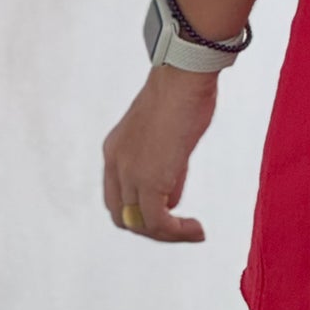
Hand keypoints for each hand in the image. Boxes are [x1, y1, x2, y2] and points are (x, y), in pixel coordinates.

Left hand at [102, 64, 219, 242]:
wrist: (184, 75)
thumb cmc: (183, 93)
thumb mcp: (166, 135)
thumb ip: (164, 165)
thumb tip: (172, 197)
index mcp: (114, 151)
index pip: (117, 197)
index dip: (139, 211)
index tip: (169, 211)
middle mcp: (115, 165)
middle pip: (123, 216)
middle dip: (151, 228)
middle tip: (180, 229)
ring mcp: (130, 173)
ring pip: (141, 223)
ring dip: (168, 234)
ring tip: (194, 232)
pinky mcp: (150, 180)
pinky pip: (158, 222)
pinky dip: (176, 232)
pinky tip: (195, 230)